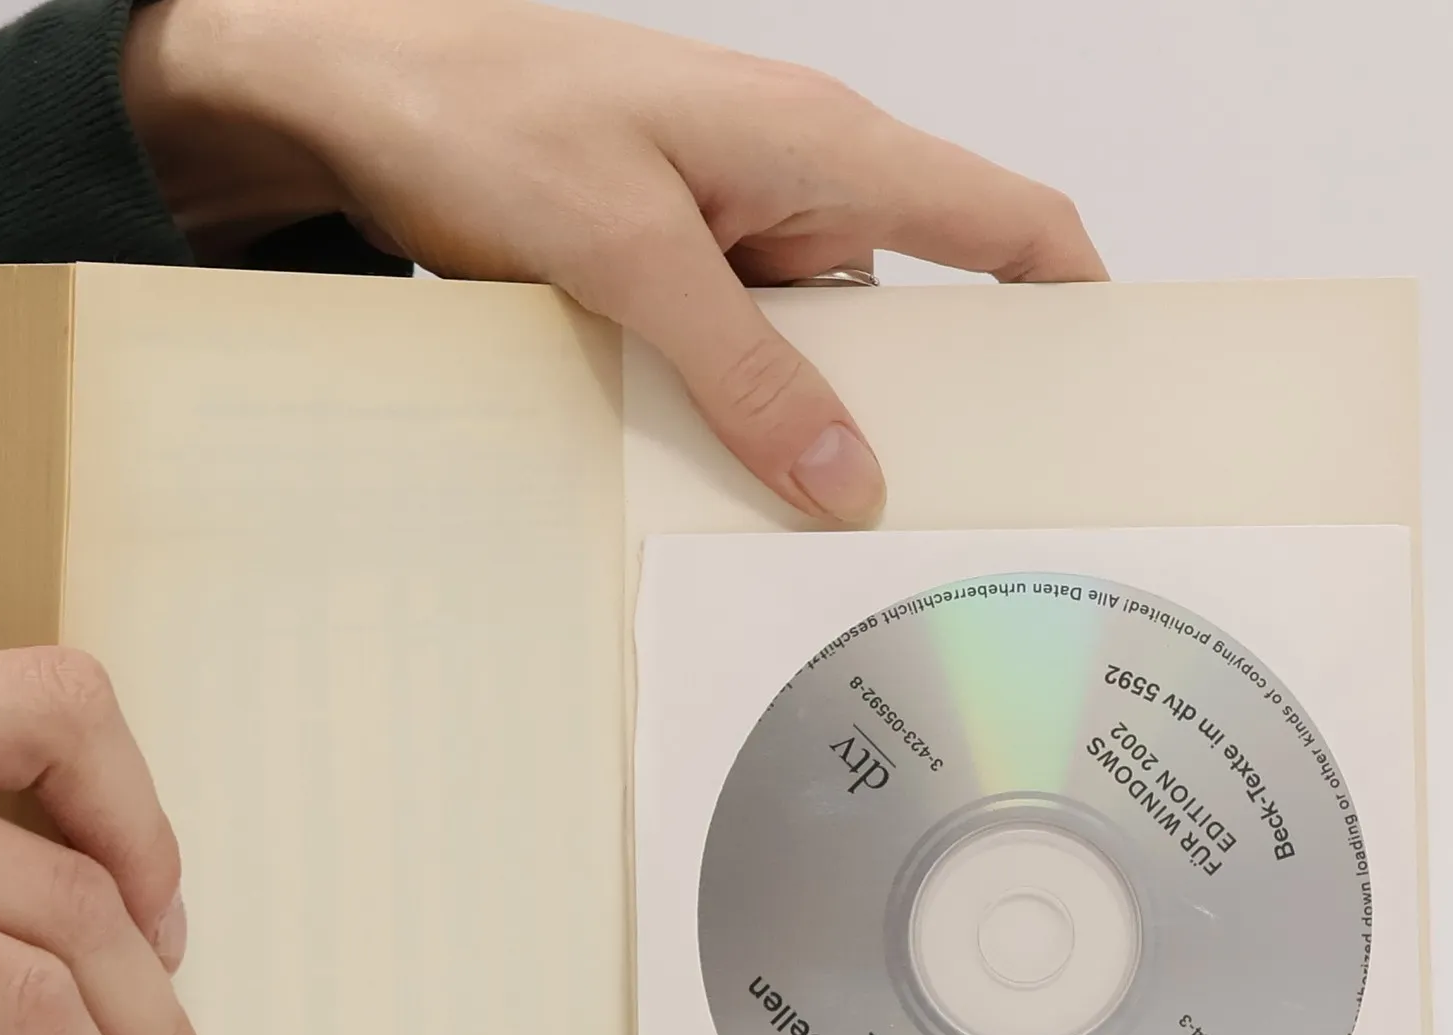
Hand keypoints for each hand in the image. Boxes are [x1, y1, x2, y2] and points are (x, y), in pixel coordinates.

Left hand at [123, 0, 1106, 525]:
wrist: (345, 91)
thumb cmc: (481, 111)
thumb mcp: (626, 254)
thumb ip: (744, 371)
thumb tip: (844, 477)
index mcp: (818, 145)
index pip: (1002, 218)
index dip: (1070, 300)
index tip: (1107, 391)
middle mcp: (792, 181)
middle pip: (913, 307)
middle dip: (928, 407)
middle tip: (941, 520)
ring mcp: (731, 225)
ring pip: (818, 344)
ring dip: (814, 423)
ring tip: (816, 524)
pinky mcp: (673, 262)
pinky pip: (740, 350)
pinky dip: (740, 410)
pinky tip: (723, 476)